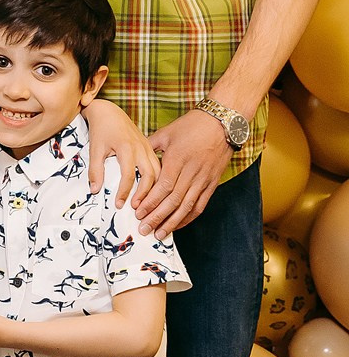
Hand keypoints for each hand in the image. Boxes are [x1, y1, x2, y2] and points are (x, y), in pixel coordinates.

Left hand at [83, 98, 159, 207]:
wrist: (109, 113)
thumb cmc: (101, 130)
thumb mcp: (94, 149)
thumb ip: (95, 170)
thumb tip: (95, 190)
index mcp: (127, 148)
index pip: (128, 175)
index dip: (124, 192)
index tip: (119, 205)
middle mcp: (141, 149)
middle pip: (150, 176)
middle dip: (144, 195)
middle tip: (137, 210)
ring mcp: (148, 149)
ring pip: (159, 173)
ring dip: (154, 190)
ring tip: (146, 205)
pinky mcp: (151, 150)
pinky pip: (160, 168)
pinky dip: (159, 181)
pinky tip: (153, 193)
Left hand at [135, 110, 232, 236]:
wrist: (223, 122)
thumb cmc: (191, 125)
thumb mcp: (166, 133)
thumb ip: (149, 147)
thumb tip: (133, 159)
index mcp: (178, 159)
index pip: (163, 187)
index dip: (150, 201)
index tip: (137, 212)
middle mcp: (192, 172)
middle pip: (173, 201)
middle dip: (157, 217)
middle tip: (143, 230)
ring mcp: (204, 179)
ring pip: (187, 206)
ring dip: (172, 222)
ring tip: (159, 234)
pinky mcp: (212, 183)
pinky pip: (200, 205)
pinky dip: (188, 217)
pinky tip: (177, 225)